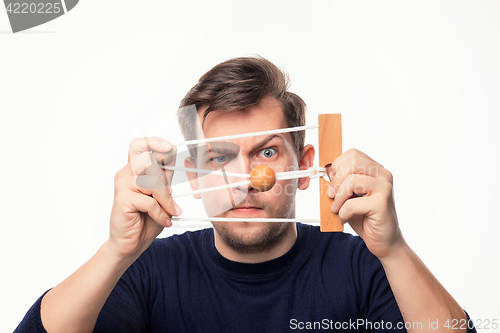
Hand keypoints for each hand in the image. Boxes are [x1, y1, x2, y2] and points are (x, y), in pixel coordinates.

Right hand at [107, 137, 180, 260]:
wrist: (130, 243)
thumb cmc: (145, 220)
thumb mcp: (162, 197)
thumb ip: (165, 181)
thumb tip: (176, 164)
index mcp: (135, 169)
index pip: (140, 145)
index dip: (155, 142)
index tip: (170, 147)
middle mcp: (126, 173)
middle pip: (148, 159)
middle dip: (164, 179)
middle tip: (171, 193)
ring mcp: (122, 184)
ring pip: (153, 181)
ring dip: (166, 200)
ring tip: (170, 212)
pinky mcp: (123, 198)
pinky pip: (150, 201)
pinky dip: (161, 213)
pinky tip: (163, 221)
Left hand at [327, 149, 402, 258]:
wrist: (384, 241)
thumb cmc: (365, 217)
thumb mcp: (348, 196)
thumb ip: (339, 182)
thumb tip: (324, 171)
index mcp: (375, 169)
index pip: (353, 154)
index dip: (337, 166)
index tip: (330, 181)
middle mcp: (383, 175)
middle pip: (353, 162)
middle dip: (336, 179)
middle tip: (330, 195)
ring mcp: (385, 188)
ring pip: (352, 180)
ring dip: (338, 197)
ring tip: (336, 209)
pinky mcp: (382, 203)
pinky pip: (352, 203)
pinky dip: (343, 212)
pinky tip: (345, 218)